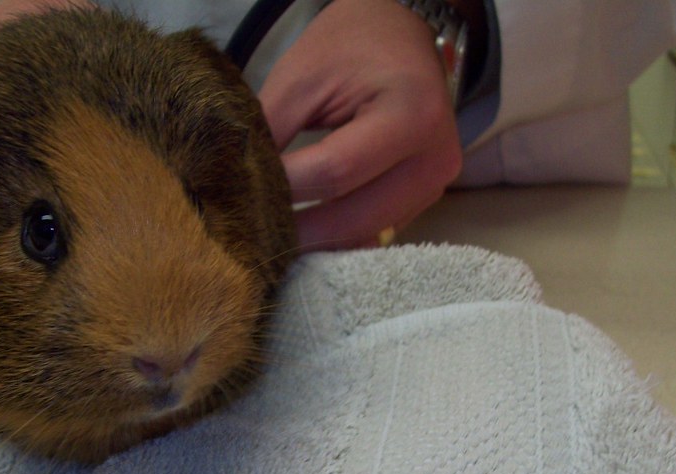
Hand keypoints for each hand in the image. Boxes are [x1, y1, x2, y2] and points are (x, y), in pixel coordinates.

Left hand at [258, 0, 462, 249]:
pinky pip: (377, 228)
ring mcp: (436, 184)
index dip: (286, 188)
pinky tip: (306, 227)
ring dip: (317, 239)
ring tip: (273, 235)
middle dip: (300, 229)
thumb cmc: (351, 46)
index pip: (337, 170)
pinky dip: (339, 232)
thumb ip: (270, 131)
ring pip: (366, 232)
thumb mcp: (302, 77)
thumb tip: (239, 185)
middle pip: (355, 216)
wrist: (402, 33)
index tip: (242, 194)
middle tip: (252, 236)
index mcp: (411, 114)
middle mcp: (434, 159)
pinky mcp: (426, 197)